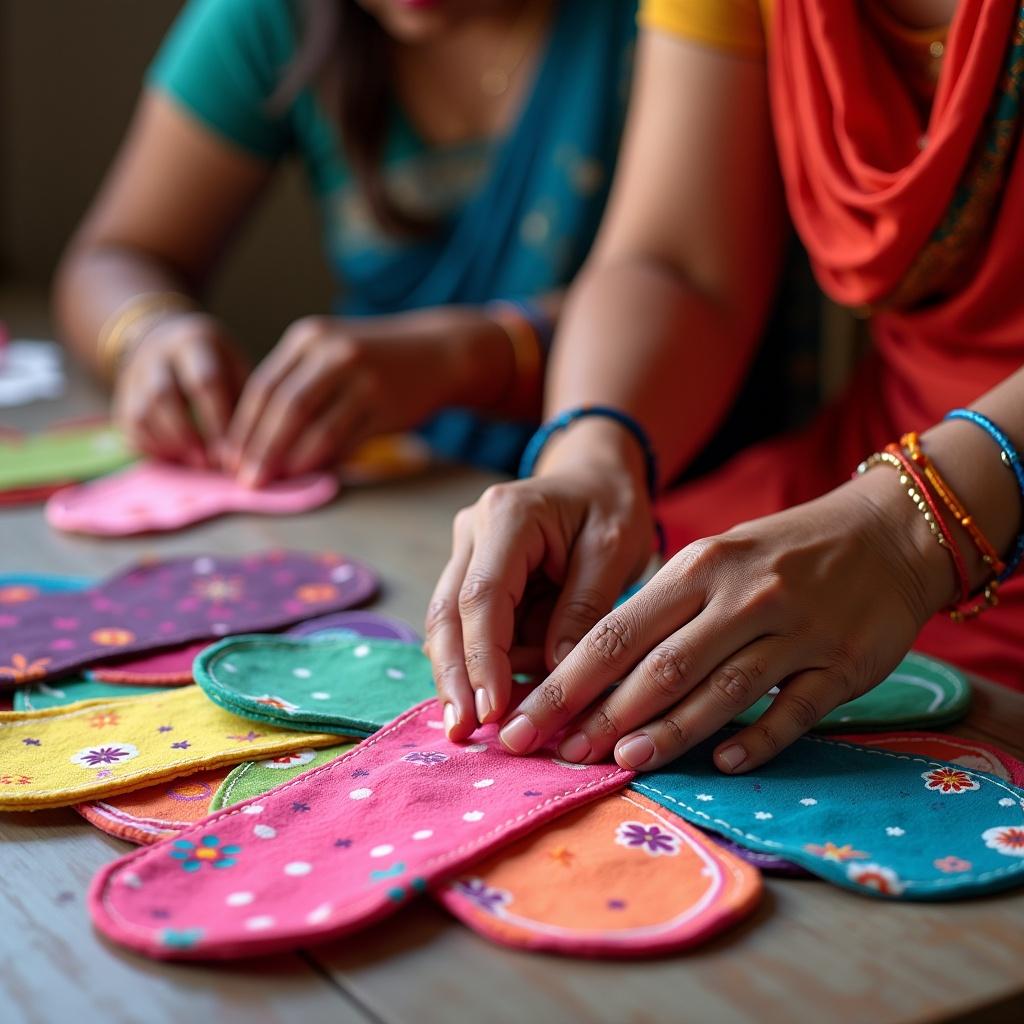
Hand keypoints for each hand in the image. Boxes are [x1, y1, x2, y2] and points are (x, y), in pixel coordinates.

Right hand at [114, 312, 247, 467]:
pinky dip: (151, 447)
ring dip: (169, 444)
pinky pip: (128, 426)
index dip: (217, 420)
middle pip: (164, 396)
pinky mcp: (121, 396)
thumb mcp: (234, 364)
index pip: (204, 381)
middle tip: (210, 463)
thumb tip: (256, 446)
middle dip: (188, 435)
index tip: (233, 451)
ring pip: (141, 412)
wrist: (163, 339)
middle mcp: (157, 355)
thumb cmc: (216, 362)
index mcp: (193, 342)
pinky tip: (174, 459)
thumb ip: (243, 398)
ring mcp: (133, 374)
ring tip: (196, 464)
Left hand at [225, 308, 515, 485]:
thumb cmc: (373, 361)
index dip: (243, 427)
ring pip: (315, 427)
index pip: (264, 386)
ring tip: (272, 482)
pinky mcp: (386, 404)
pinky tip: (311, 474)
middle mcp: (333, 353)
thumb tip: (257, 442)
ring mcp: (363, 378)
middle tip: (246, 480)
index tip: (229, 458)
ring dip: (290, 460)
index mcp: (309, 338)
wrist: (437, 352)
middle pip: (284, 408)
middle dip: (260, 449)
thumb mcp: (329, 354)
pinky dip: (325, 461)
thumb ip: (296, 385)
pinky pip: (347, 440)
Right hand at [425, 418, 656, 740]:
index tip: (491, 711)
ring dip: (459, 676)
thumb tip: (554, 676)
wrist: (595, 473)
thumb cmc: (610, 505)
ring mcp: (466, 551)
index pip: (482, 596)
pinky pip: (466, 625)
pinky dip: (476, 663)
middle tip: (461, 732)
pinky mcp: (472, 572)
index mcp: (508, 517)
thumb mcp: (613, 549)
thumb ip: (584, 609)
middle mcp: (473, 531)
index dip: (482, 658)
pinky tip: (486, 702)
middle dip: (453, 677)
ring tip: (474, 728)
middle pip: (448, 613)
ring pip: (447, 623)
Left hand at [495, 468, 955, 773]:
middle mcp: (741, 598)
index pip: (618, 631)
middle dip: (602, 715)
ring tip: (622, 763)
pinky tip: (724, 763)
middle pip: (660, 666)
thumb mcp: (716, 559)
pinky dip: (757, 738)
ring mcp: (795, 632)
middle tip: (558, 754)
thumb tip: (596, 674)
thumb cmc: (781, 552)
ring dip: (669, 732)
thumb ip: (664, 612)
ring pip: (720, 690)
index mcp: (698, 568)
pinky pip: (793, 710)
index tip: (526, 718)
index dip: (569, 680)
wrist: (887, 534)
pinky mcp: (842, 665)